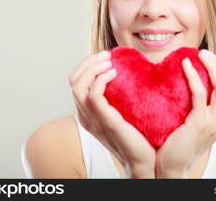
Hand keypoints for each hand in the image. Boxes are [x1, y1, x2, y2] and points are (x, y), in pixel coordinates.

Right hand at [68, 50, 155, 177]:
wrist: (142, 160)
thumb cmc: (134, 136)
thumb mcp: (119, 113)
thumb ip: (114, 98)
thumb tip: (119, 75)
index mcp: (86, 112)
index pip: (74, 82)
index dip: (86, 64)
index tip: (105, 57)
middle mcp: (85, 115)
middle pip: (72, 80)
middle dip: (88, 61)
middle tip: (107, 55)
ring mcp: (93, 119)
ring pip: (77, 85)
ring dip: (93, 67)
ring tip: (109, 61)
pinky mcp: (106, 121)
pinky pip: (93, 94)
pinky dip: (101, 78)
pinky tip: (115, 73)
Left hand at [155, 49, 215, 177]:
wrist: (171, 167)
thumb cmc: (179, 143)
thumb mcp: (196, 124)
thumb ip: (200, 107)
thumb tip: (192, 84)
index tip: (210, 58)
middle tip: (204, 52)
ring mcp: (214, 123)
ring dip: (212, 66)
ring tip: (200, 54)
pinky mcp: (200, 123)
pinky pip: (199, 94)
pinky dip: (194, 76)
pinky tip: (184, 65)